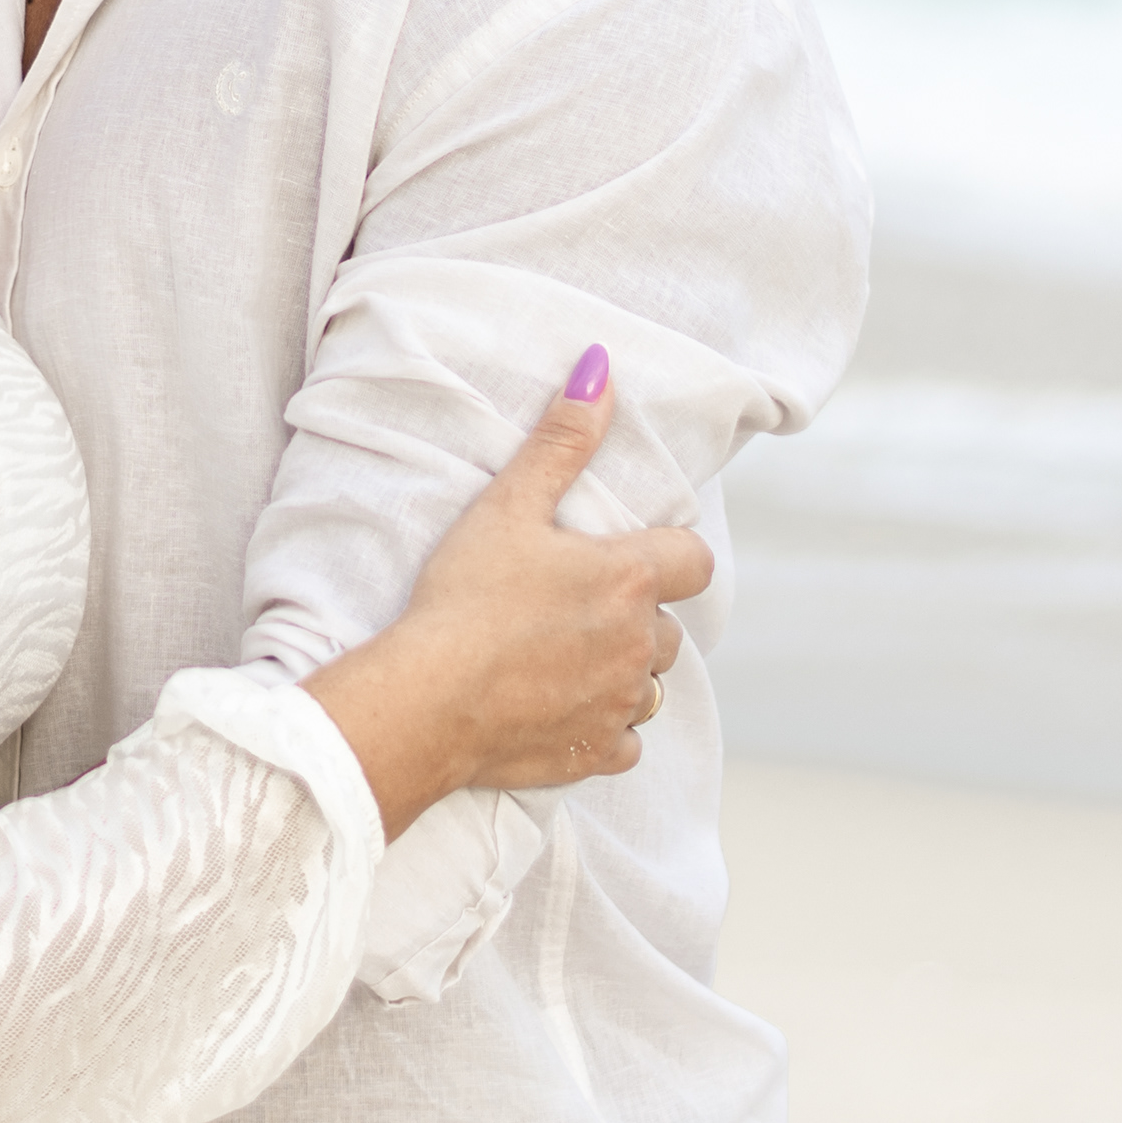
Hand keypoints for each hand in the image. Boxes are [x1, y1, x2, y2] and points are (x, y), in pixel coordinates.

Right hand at [303, 346, 712, 829]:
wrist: (426, 698)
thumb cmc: (464, 596)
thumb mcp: (509, 505)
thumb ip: (562, 440)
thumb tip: (600, 370)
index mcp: (630, 578)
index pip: (695, 561)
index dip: (669, 555)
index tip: (628, 556)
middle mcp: (640, 644)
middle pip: (670, 627)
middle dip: (636, 616)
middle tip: (573, 605)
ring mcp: (621, 704)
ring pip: (649, 683)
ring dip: (623, 670)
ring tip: (564, 655)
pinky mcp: (595, 752)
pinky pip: (625, 740)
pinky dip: (603, 726)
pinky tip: (559, 707)